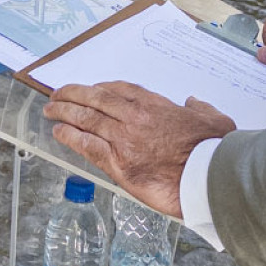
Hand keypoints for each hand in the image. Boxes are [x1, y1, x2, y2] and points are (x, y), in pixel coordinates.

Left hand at [43, 82, 235, 217]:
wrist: (209, 177)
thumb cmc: (214, 149)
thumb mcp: (213, 119)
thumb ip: (199, 108)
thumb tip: (192, 102)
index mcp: (156, 105)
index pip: (120, 89)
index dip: (100, 88)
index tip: (91, 89)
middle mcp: (135, 117)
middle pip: (96, 99)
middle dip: (73, 95)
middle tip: (57, 94)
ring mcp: (124, 140)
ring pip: (87, 120)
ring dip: (65, 112)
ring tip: (50, 109)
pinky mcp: (118, 164)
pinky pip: (87, 146)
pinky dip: (70, 136)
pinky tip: (58, 131)